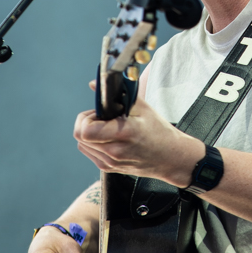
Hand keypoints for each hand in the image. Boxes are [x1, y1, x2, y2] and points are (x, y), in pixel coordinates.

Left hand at [73, 96, 203, 185]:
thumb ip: (117, 94)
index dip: (86, 118)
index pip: (85, 130)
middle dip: (87, 123)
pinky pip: (90, 152)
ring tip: (108, 128)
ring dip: (89, 133)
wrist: (171, 157)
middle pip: (80, 137)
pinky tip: (110, 138)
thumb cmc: (159, 132)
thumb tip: (93, 84)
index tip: (100, 112)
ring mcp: (111, 162)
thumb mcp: (142, 108)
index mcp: (122, 134)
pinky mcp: (109, 168)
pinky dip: (94, 143)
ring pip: (82, 145)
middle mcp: (114, 152)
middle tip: (103, 119)